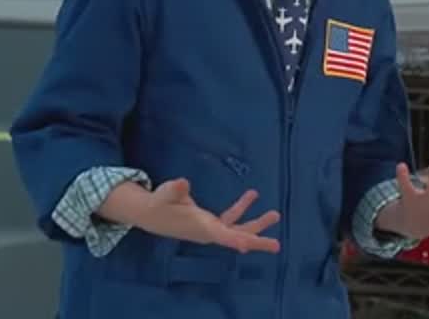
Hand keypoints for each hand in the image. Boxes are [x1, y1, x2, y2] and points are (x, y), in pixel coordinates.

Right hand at [134, 178, 280, 252]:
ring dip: (257, 223)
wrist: (152, 214)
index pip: (220, 235)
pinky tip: (252, 195)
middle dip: (256, 240)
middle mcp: (209, 232)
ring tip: (275, 214)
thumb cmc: (158, 204)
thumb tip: (183, 183)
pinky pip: (231, 218)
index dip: (234, 240)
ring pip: (238, 229)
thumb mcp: (164, 194)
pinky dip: (242, 207)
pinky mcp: (211, 223)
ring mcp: (211, 229)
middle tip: (277, 245)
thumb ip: (174, 189)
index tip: (248, 246)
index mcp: (200, 228)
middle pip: (236, 238)